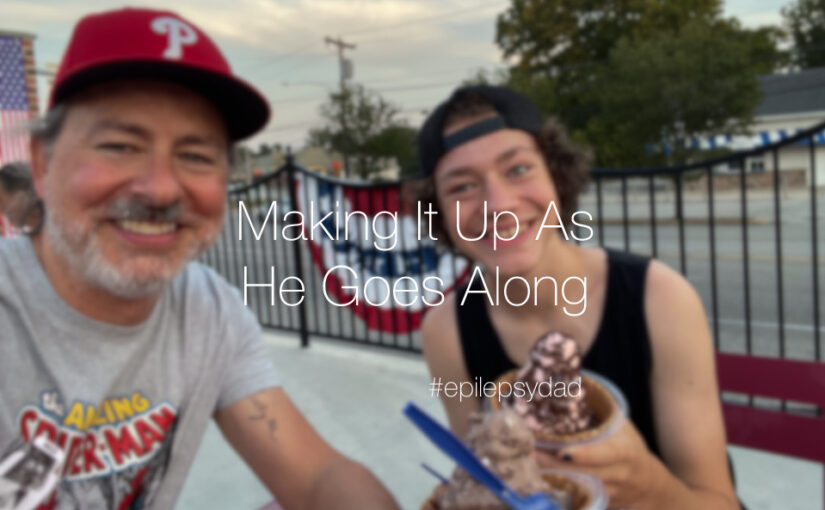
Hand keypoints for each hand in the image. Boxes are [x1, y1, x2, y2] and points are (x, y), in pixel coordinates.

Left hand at [533, 420, 662, 508]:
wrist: (648, 485)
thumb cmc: (630, 447)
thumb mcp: (623, 428)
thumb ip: (602, 413)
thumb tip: (571, 385)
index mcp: (624, 452)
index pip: (605, 455)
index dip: (584, 454)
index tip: (562, 452)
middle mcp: (616, 474)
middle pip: (582, 472)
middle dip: (554, 463)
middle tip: (530, 451)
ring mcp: (608, 492)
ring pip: (576, 486)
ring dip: (551, 474)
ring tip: (529, 461)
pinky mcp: (600, 502)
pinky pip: (575, 496)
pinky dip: (557, 485)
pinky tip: (539, 475)